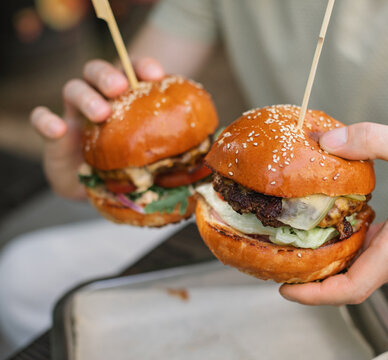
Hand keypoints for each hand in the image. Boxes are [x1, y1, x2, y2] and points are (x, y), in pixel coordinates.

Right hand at [30, 58, 164, 198]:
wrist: (102, 192)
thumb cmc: (133, 169)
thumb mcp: (157, 161)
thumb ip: (178, 155)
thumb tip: (213, 161)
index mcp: (127, 100)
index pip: (132, 70)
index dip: (142, 66)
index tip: (155, 74)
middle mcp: (101, 100)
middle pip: (98, 72)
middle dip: (110, 75)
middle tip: (121, 88)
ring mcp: (75, 116)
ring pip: (73, 88)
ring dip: (86, 95)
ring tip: (101, 112)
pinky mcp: (55, 136)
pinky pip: (43, 121)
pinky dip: (47, 121)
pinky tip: (59, 130)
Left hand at [280, 123, 387, 304]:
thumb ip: (367, 139)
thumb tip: (325, 141)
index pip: (356, 286)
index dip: (318, 294)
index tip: (288, 289)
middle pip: (352, 286)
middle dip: (315, 284)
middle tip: (282, 268)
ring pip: (363, 275)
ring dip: (330, 272)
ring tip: (299, 256)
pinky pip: (373, 261)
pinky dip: (348, 257)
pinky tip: (332, 237)